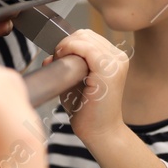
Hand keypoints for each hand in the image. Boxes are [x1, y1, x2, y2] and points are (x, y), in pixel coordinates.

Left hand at [50, 29, 128, 146]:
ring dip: (66, 46)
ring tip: (59, 63)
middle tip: (57, 60)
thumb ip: (64, 67)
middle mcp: (118, 58)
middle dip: (67, 43)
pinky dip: (70, 49)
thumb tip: (50, 56)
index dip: (69, 43)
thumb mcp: (74, 83)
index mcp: (114, 59)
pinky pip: (85, 47)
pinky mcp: (109, 69)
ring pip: (84, 37)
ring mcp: (116, 62)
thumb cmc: (88, 112)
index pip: (88, 37)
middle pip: (86, 34)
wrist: (101, 133)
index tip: (58, 57)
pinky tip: (62, 60)